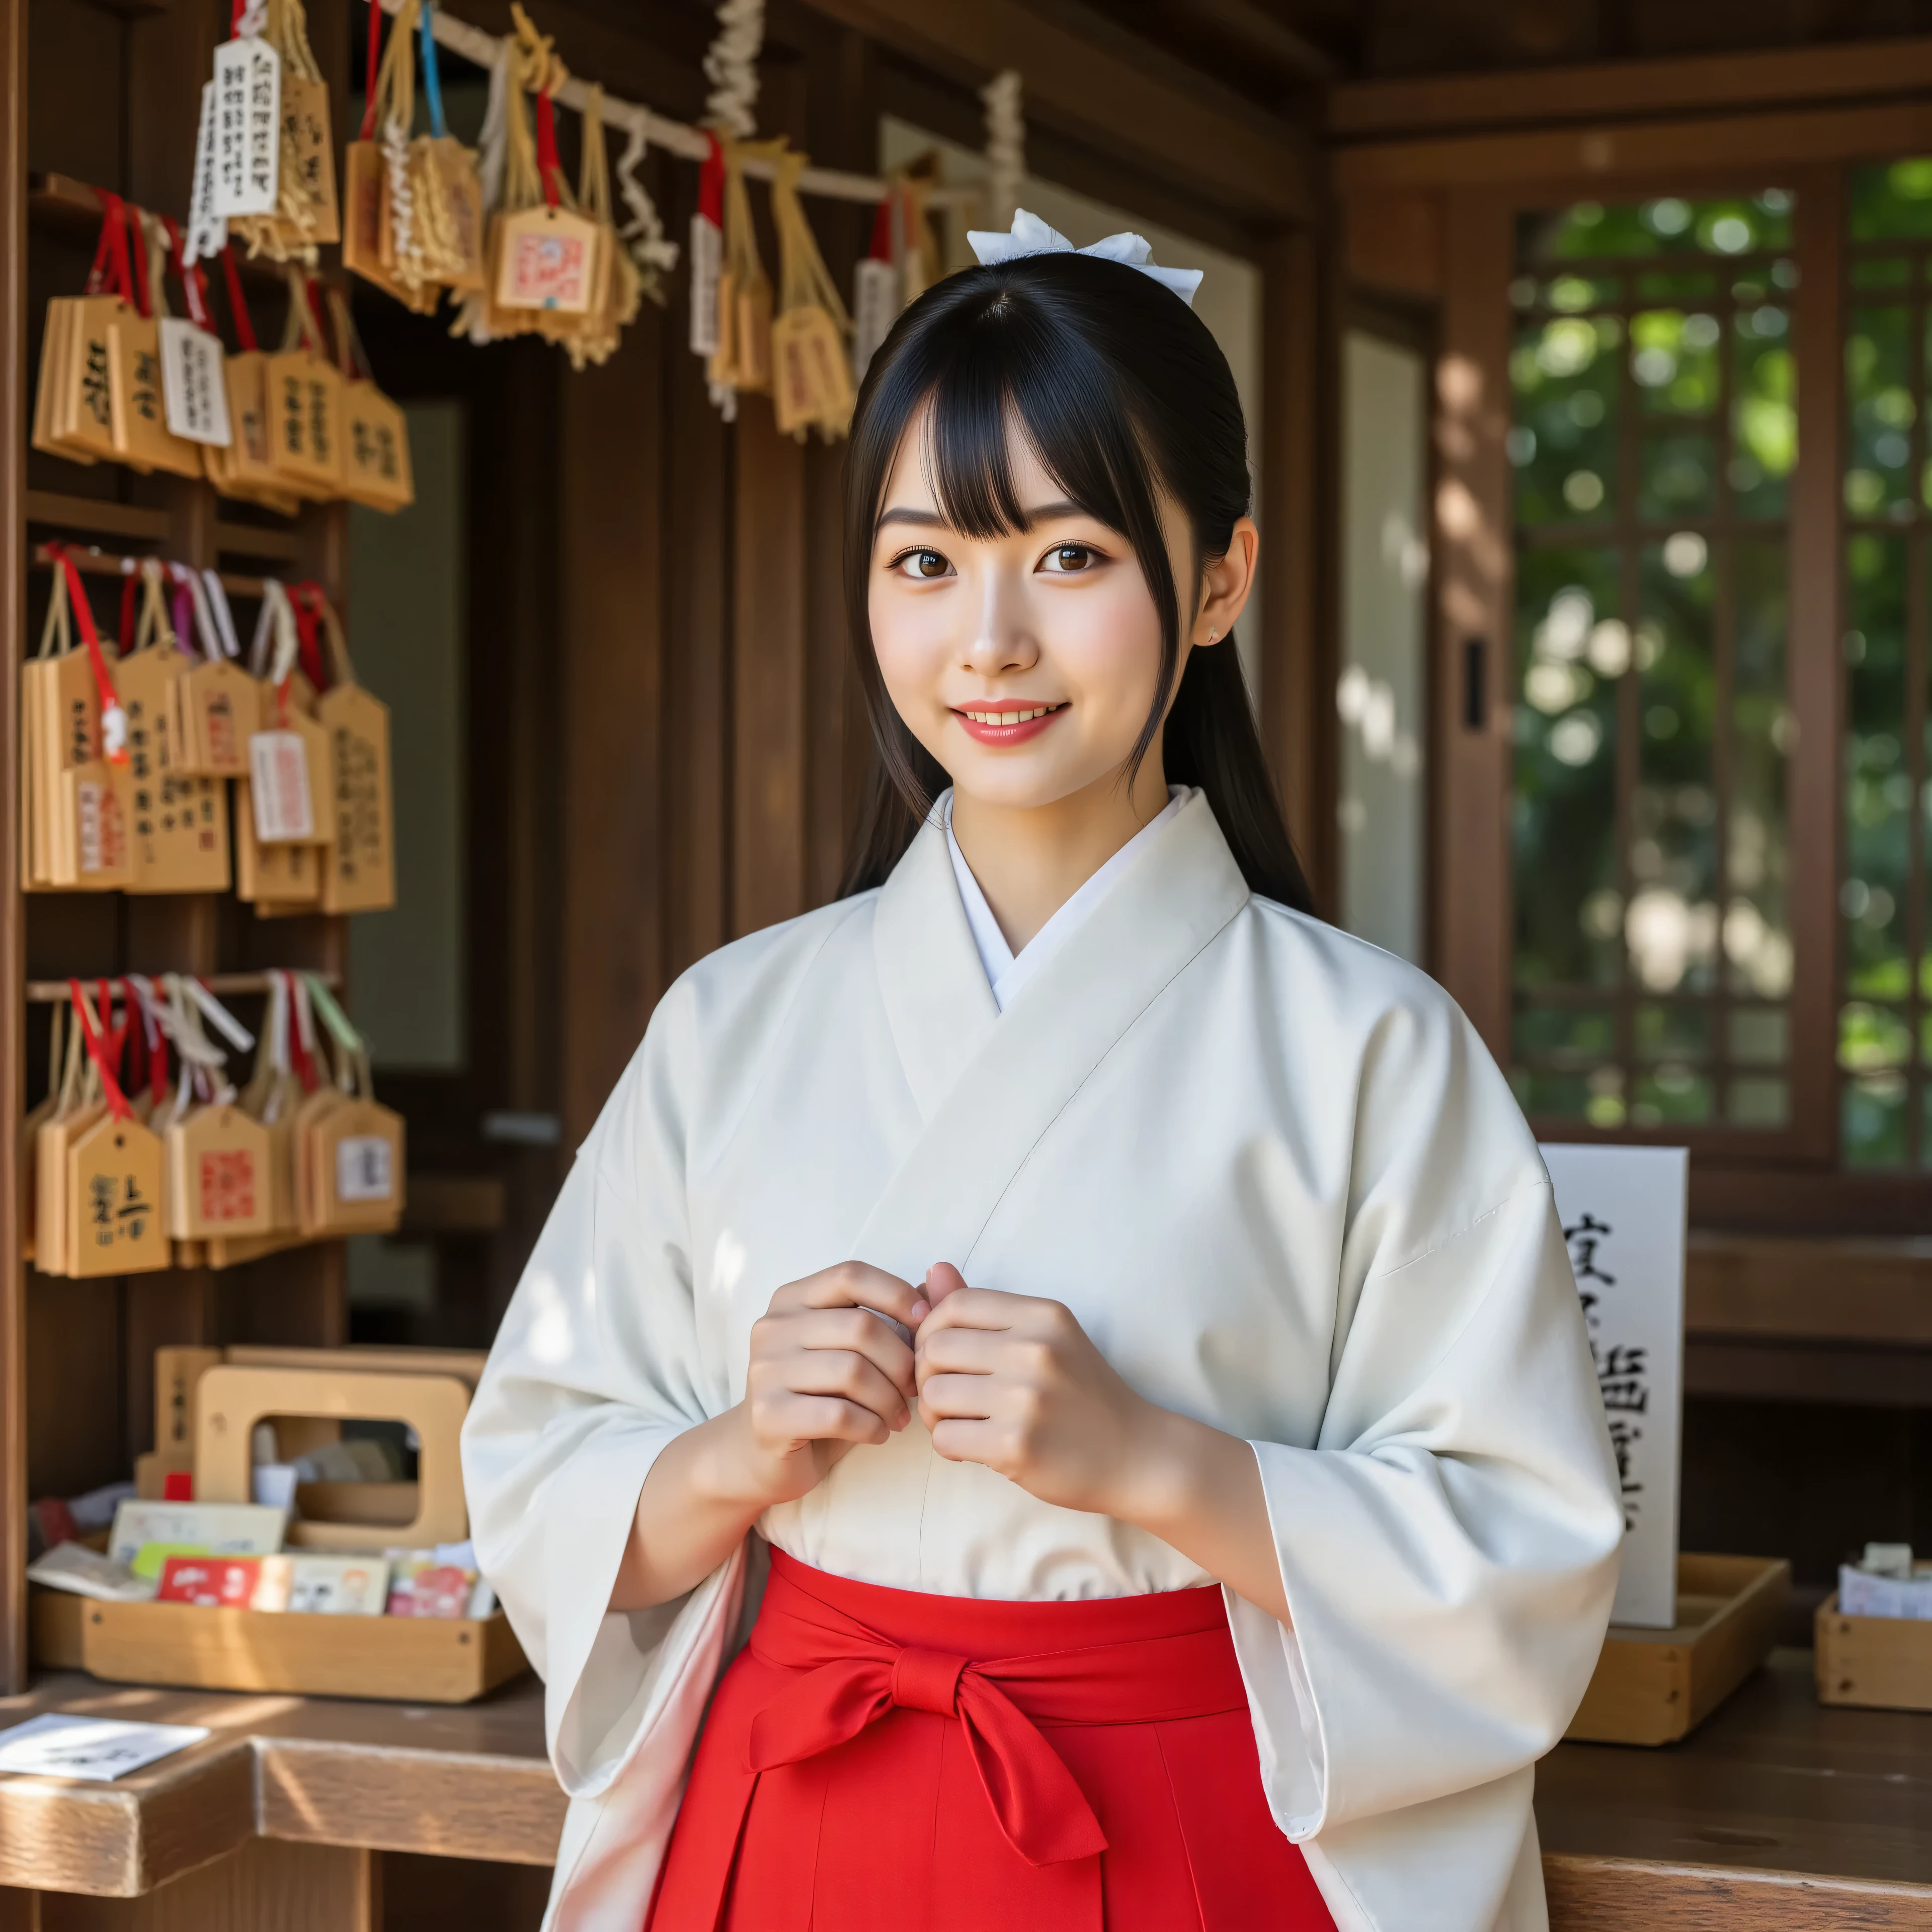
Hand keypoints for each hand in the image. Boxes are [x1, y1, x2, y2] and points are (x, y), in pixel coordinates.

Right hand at [732, 1261, 928, 1508]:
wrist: (762, 1453)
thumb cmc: (820, 1394)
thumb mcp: (853, 1348)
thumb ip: (893, 1313)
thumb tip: (943, 1278)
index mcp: (792, 1299)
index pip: (850, 1274)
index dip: (896, 1294)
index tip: (925, 1325)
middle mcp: (772, 1327)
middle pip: (859, 1326)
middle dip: (901, 1361)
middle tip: (915, 1388)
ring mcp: (764, 1369)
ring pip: (852, 1371)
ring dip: (889, 1399)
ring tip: (898, 1415)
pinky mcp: (767, 1414)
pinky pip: (838, 1414)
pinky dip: (871, 1426)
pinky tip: (878, 1433)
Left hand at [913, 1263, 1157, 1516]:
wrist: (1135, 1455)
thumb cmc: (1082, 1394)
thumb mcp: (1046, 1339)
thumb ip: (985, 1310)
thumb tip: (933, 1270)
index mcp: (1043, 1316)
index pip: (955, 1304)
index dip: (932, 1329)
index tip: (942, 1354)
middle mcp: (1035, 1351)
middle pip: (935, 1348)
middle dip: (927, 1373)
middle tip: (946, 1393)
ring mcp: (1026, 1400)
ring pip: (933, 1393)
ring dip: (934, 1412)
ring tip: (958, 1420)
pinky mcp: (1017, 1446)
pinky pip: (944, 1437)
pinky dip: (947, 1444)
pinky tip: (970, 1446)